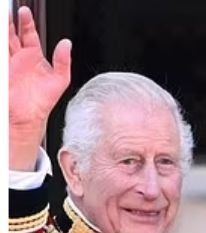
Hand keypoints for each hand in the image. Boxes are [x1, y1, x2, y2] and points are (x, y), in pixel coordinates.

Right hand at [9, 6, 71, 170]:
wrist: (30, 116)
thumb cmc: (44, 101)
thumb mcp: (61, 79)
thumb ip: (64, 60)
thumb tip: (67, 43)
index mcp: (34, 57)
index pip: (29, 35)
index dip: (26, 23)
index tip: (24, 12)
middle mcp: (20, 58)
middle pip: (12, 35)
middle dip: (10, 22)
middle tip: (8, 11)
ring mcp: (9, 64)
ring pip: (4, 42)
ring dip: (3, 32)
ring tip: (3, 18)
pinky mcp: (3, 70)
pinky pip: (1, 56)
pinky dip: (2, 48)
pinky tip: (2, 41)